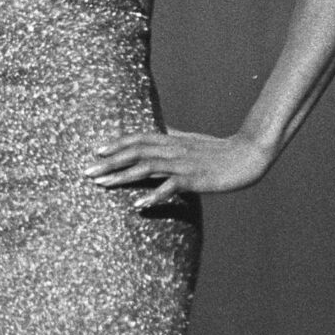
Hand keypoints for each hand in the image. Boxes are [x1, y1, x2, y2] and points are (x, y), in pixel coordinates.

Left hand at [82, 128, 273, 208]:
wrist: (249, 155)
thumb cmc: (219, 149)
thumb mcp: (192, 140)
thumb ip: (173, 136)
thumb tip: (160, 130)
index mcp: (172, 140)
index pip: (138, 138)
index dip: (116, 143)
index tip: (96, 151)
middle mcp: (173, 149)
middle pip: (135, 152)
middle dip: (109, 162)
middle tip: (86, 172)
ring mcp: (183, 164)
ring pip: (146, 167)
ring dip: (122, 176)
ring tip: (102, 185)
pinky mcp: (195, 179)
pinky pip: (170, 187)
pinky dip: (154, 195)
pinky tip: (138, 205)